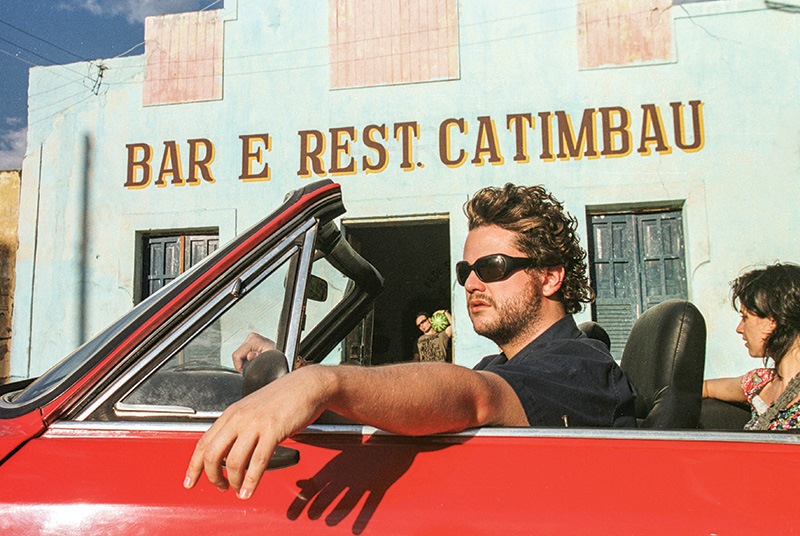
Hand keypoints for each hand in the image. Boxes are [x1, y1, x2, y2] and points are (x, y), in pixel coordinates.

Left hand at [184, 365, 329, 498]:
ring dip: (233, 482)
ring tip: (238, 490)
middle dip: (212, 477)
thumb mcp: (253, 409)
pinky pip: (258, 462)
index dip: (193, 466)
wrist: (307, 385)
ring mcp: (255, 424)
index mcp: (231, 413)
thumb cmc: (283, 398)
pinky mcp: (273, 431)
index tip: (189, 482)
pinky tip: (248, 491)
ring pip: (234, 461)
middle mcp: (239, 418)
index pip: (203, 443)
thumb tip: (228, 450)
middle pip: (213, 454)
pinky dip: (251, 481)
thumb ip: (239, 427)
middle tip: (220, 487)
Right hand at [232, 332, 275, 372]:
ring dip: (245, 361)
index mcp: (254, 340)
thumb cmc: (276, 360)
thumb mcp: (266, 361)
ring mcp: (253, 338)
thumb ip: (257, 359)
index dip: (239, 366)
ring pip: (240, 354)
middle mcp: (253, 337)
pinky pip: (243, 353)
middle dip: (243, 363)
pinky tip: (254, 361)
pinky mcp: (253, 341)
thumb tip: (250, 356)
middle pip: (238, 354)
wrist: (281, 358)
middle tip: (252, 367)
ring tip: (255, 363)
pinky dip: (247, 359)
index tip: (245, 371)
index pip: (236, 355)